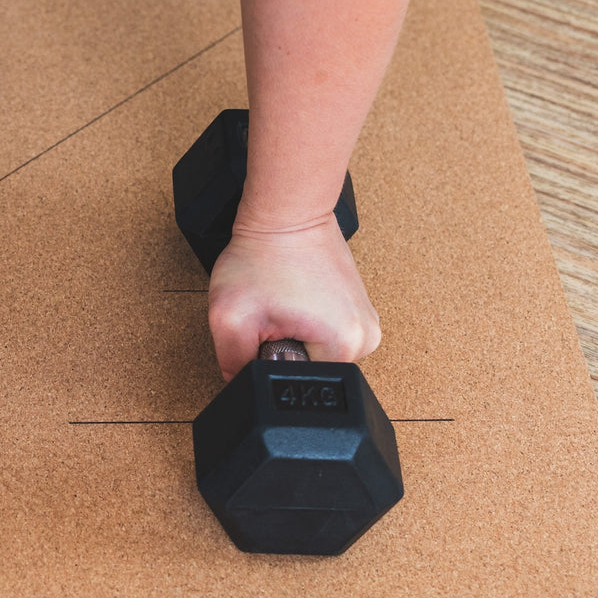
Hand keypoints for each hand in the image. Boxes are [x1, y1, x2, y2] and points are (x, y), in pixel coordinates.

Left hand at [206, 215, 379, 380]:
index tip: (264, 331)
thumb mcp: (231, 318)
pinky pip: (325, 333)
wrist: (286, 213)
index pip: (298, 383)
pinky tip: (294, 300)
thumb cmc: (263, 256)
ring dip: (293, 336)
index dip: (270, 364)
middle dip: (282, 349)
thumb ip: (233, 365)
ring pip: (316, 353)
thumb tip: (241, 385)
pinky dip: (304, 322)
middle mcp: (366, 338)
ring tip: (284, 304)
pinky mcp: (358, 308)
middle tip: (273, 314)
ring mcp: (366, 321)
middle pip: (310, 371)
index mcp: (344, 346)